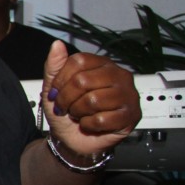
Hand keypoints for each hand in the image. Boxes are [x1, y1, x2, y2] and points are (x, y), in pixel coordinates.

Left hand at [41, 41, 140, 157]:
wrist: (71, 140)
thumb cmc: (66, 112)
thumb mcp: (53, 88)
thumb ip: (54, 66)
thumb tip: (56, 45)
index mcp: (102, 64)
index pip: (79, 61)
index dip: (61, 79)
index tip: (55, 91)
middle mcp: (119, 76)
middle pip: (83, 80)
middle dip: (66, 98)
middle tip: (65, 107)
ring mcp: (128, 95)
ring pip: (93, 100)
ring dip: (78, 112)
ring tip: (79, 114)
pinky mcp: (131, 116)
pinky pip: (101, 119)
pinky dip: (88, 125)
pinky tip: (91, 124)